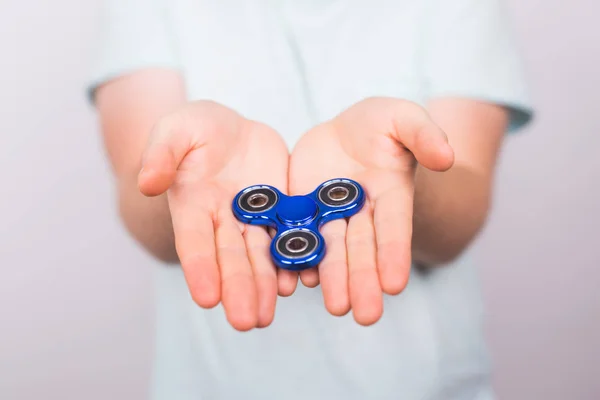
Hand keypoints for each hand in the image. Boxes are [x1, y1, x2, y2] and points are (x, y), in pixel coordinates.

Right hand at [138, 101, 295, 330]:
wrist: (233, 130)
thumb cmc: (197, 128)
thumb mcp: (176, 129)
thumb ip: (162, 153)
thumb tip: (146, 182)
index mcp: (194, 205)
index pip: (195, 241)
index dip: (200, 268)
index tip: (206, 298)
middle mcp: (223, 221)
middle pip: (231, 258)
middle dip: (238, 289)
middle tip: (245, 321)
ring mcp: (254, 219)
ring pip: (261, 256)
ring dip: (265, 286)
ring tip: (268, 314)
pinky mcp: (282, 211)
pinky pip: (289, 237)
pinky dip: (294, 259)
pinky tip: (301, 280)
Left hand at [289, 97, 453, 324]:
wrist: (344, 132)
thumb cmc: (382, 126)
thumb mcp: (404, 118)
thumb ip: (424, 135)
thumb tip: (448, 157)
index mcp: (390, 196)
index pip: (394, 228)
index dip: (394, 254)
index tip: (396, 285)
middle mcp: (361, 214)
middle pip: (362, 250)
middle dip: (364, 281)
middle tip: (366, 315)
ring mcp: (329, 215)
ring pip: (330, 251)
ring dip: (332, 279)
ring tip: (336, 307)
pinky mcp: (301, 211)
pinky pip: (297, 236)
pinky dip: (296, 258)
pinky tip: (295, 280)